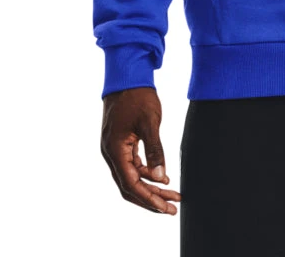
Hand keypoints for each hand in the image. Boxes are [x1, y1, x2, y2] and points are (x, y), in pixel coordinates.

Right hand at [101, 86, 181, 214]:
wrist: (127, 76)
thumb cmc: (137, 96)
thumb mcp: (150, 122)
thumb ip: (155, 150)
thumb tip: (162, 177)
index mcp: (115, 150)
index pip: (130, 184)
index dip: (148, 198)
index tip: (165, 208)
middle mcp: (111, 153)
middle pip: (130, 186)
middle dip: (151, 199)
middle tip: (172, 208)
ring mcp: (115, 149)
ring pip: (132, 177)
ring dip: (151, 187)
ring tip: (173, 195)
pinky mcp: (121, 143)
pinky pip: (133, 166)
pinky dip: (147, 174)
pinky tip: (163, 177)